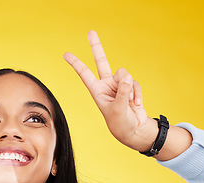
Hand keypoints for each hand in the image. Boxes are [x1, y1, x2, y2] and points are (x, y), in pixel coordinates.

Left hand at [63, 30, 157, 151]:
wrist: (133, 129)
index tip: (66, 54)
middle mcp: (106, 84)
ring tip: (129, 102)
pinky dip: (137, 93)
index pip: (85, 74)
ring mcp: (118, 84)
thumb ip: (122, 92)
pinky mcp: (129, 86)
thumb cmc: (120, 122)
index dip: (76, 64)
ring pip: (125, 75)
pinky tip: (136, 104)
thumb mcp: (118, 109)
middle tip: (90, 32)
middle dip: (96, 46)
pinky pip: (134, 83)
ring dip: (129, 89)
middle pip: (101, 61)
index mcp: (97, 91)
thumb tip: (126, 76)